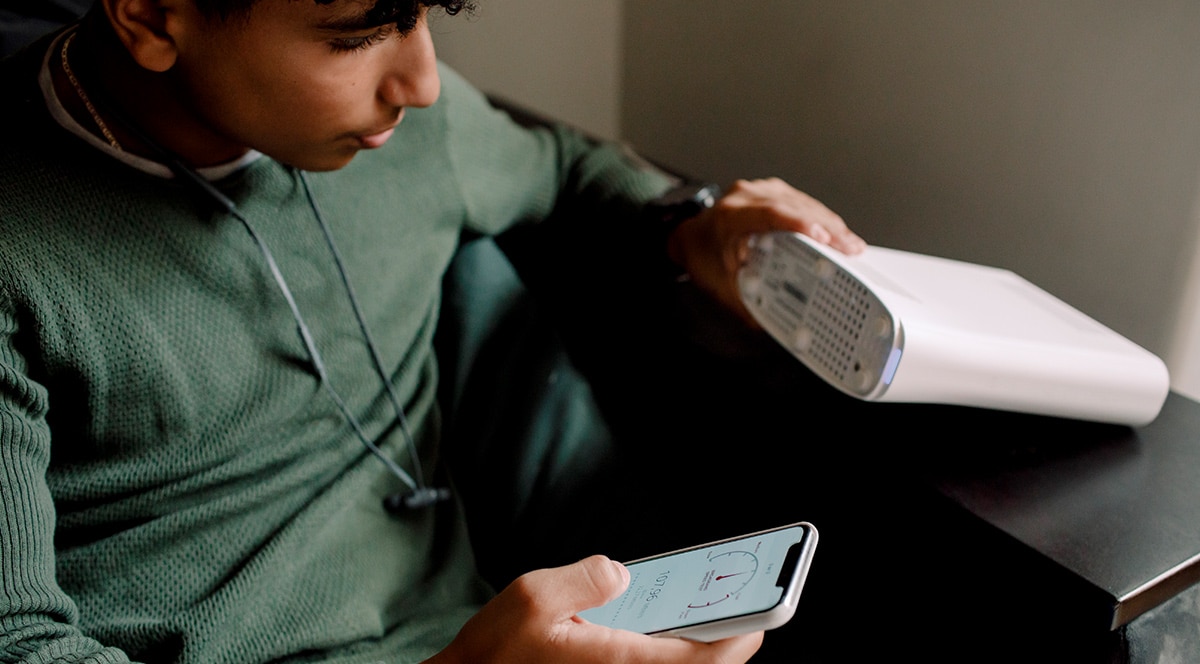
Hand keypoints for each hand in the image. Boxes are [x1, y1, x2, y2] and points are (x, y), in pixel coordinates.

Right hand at [426, 555, 762, 663]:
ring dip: (700, 649)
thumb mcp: (530, 597)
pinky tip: (664, 624)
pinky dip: (670, 652)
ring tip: (713, 611)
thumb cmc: (494, 653)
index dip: (739, 639)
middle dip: (728, 642)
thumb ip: (582, 579)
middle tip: (748, 610)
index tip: (761, 615)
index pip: (701, 660)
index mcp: (617, 663)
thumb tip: (621, 573)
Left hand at [667, 177, 865, 323]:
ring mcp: (759, 190)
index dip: (799, 223)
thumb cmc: (702, 256)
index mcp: (729, 217)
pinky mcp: (771, 192)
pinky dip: (820, 217)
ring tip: (851, 244)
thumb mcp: (721, 284)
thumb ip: (746, 304)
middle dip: (827, 228)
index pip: (769, 214)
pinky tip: (836, 233)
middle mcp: (745, 197)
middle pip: (793, 206)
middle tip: (850, 249)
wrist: (689, 236)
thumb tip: (771, 327)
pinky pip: (800, 201)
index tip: (823, 237)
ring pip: (801, 201)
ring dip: (829, 222)